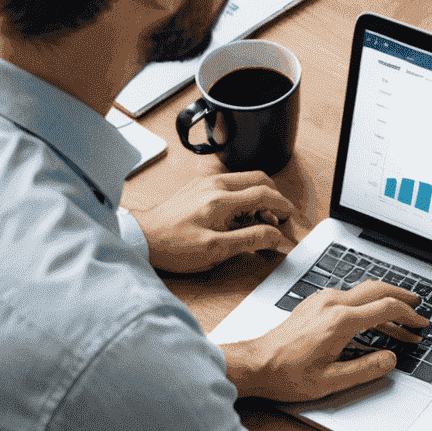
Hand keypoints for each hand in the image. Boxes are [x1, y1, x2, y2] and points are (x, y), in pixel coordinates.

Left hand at [135, 171, 296, 274]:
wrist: (140, 238)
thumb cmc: (172, 246)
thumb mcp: (215, 250)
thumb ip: (250, 241)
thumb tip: (276, 237)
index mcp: (222, 199)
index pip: (265, 194)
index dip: (284, 207)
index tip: (291, 219)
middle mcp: (216, 184)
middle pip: (260, 180)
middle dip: (275, 198)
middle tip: (279, 219)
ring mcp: (206, 183)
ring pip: (246, 180)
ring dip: (259, 197)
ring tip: (259, 222)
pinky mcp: (199, 186)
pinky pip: (231, 184)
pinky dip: (244, 197)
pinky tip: (238, 216)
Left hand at [227, 278, 429, 401]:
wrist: (255, 363)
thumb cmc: (286, 374)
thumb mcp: (330, 381)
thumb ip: (365, 369)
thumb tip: (390, 360)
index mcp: (341, 321)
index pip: (386, 308)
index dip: (408, 316)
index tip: (419, 324)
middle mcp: (333, 303)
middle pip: (379, 289)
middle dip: (403, 297)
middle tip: (418, 308)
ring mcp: (323, 300)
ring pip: (365, 291)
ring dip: (385, 301)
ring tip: (400, 317)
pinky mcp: (316, 303)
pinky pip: (350, 296)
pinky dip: (368, 303)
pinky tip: (371, 318)